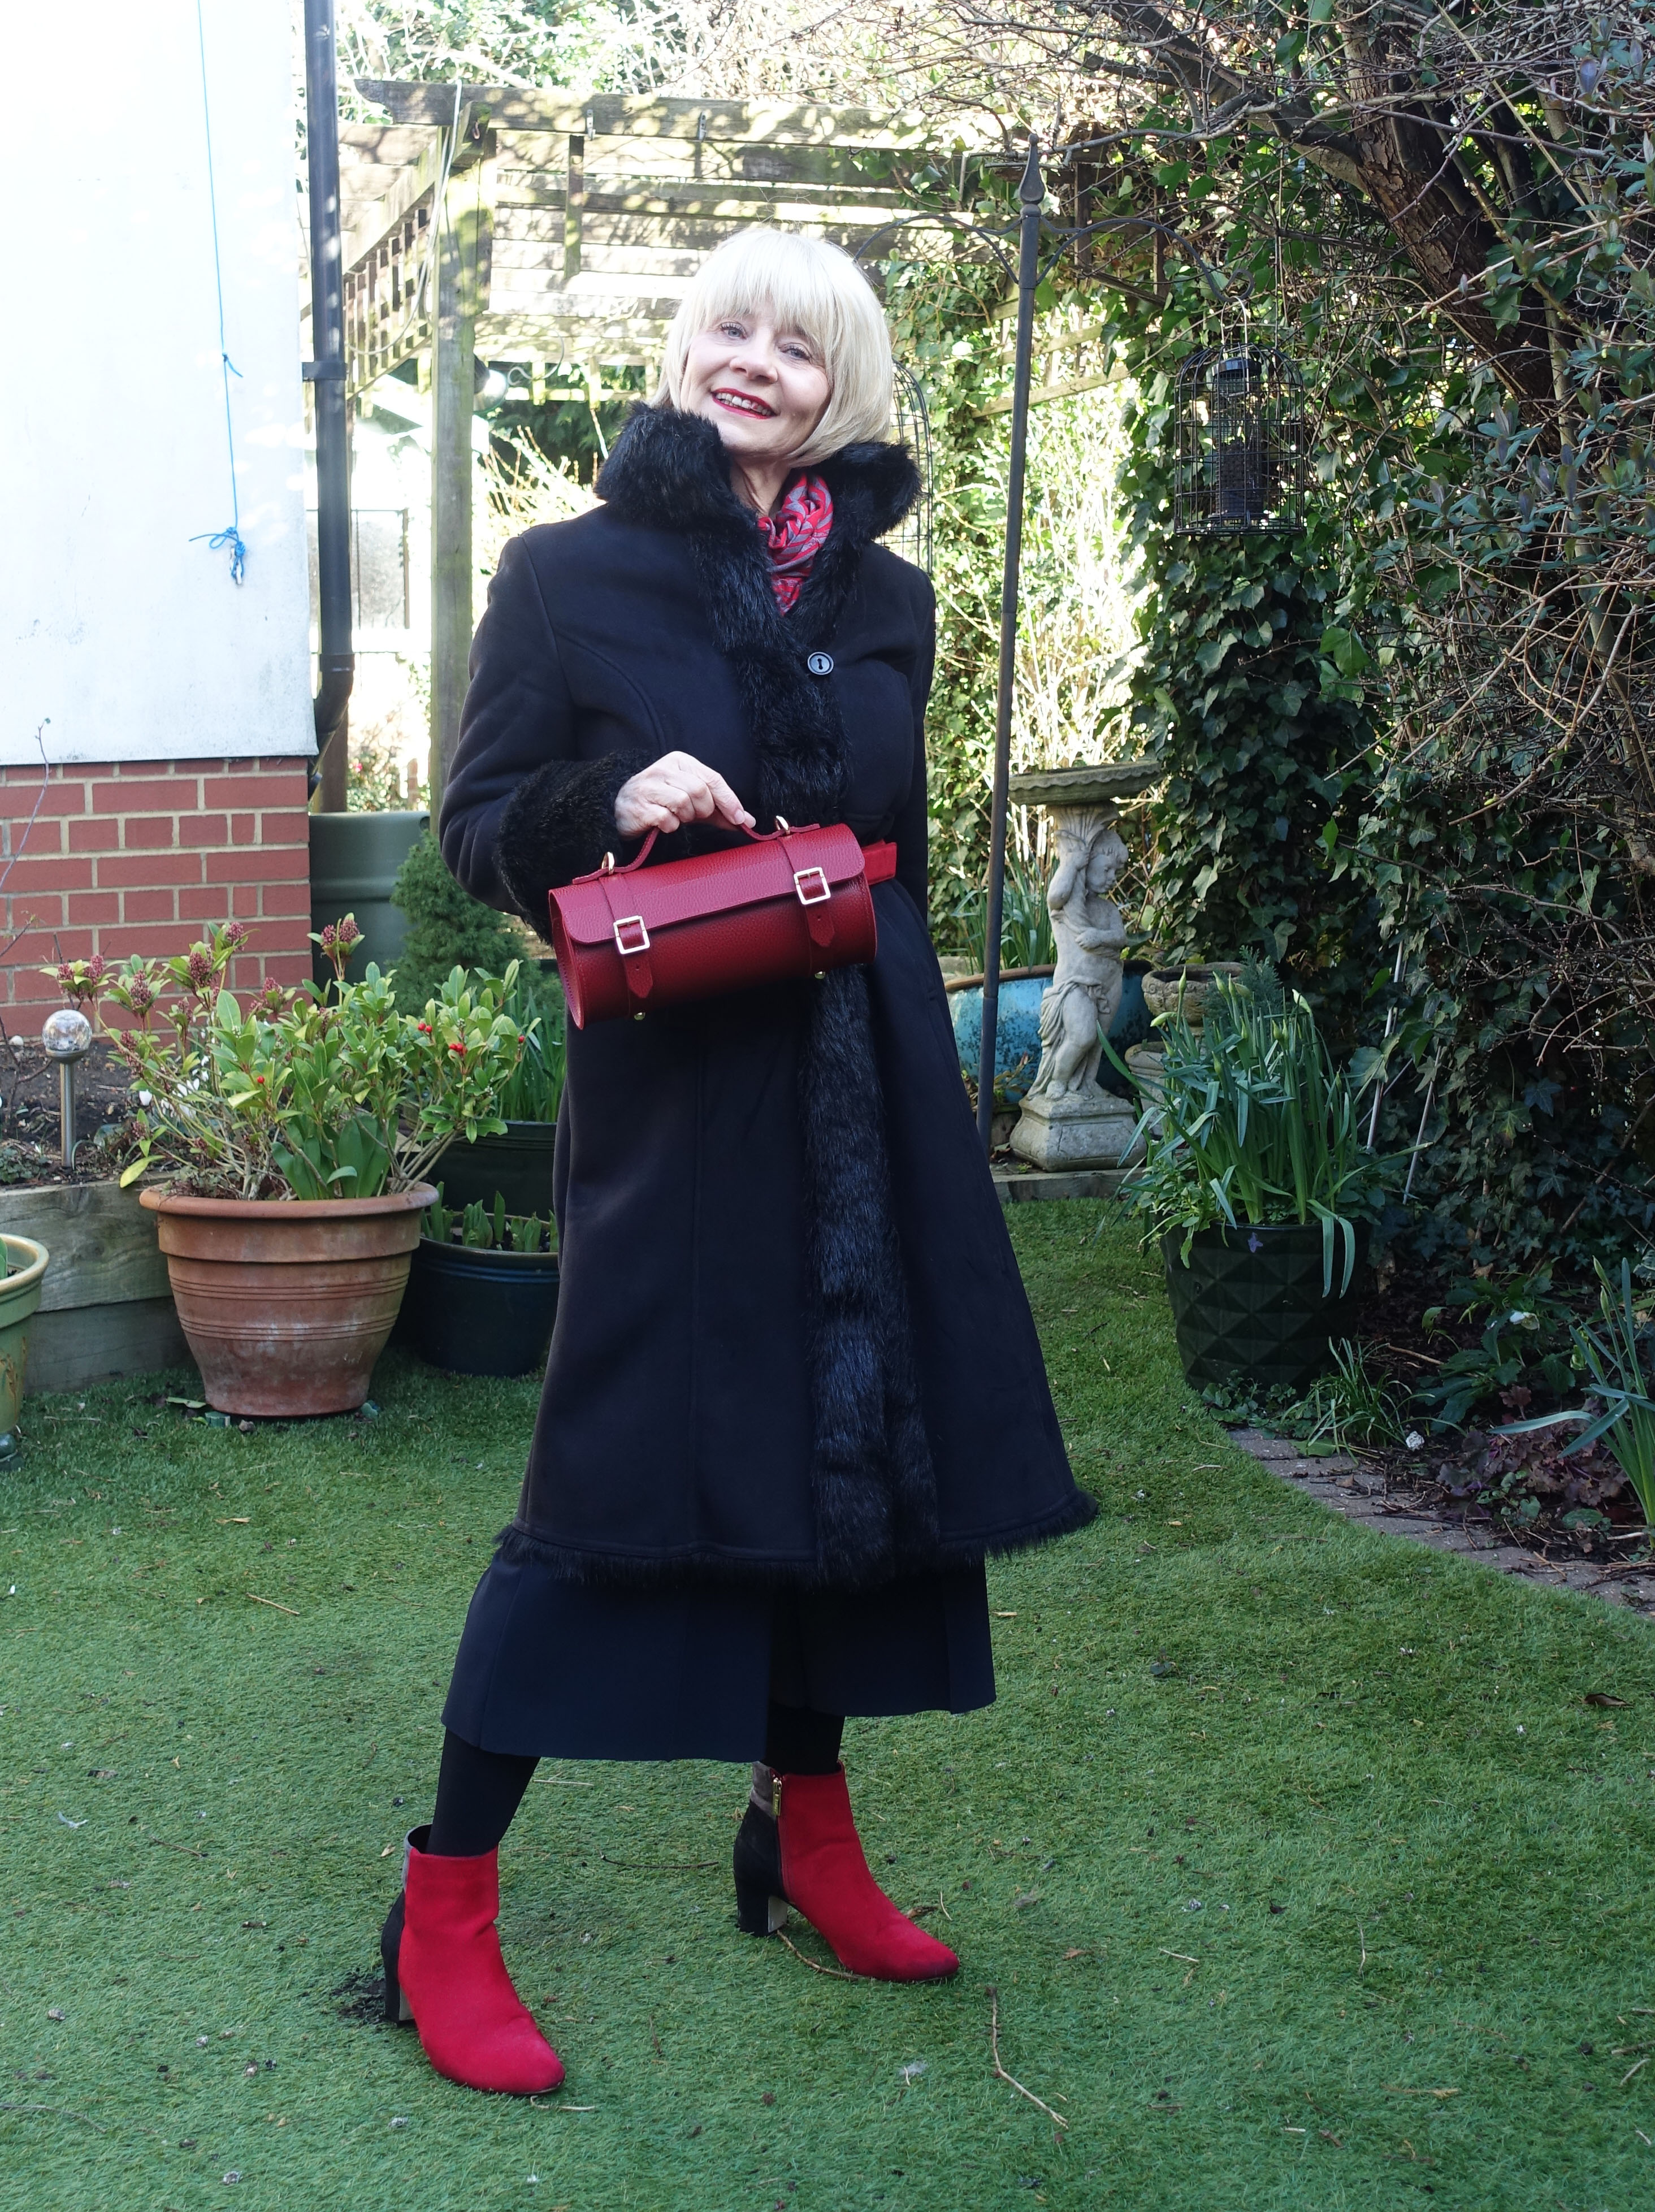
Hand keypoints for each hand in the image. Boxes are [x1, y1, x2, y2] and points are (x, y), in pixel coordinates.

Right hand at [614, 752, 755, 838]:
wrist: (624, 811)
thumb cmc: (663, 805)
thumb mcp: (693, 804)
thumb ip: (720, 811)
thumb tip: (748, 823)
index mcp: (680, 761)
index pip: (713, 779)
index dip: (730, 800)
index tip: (741, 819)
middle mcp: (664, 768)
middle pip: (700, 791)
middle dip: (703, 810)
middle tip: (695, 817)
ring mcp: (649, 786)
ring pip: (683, 803)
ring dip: (685, 818)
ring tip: (676, 817)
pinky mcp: (639, 805)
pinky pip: (666, 819)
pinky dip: (670, 826)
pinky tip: (662, 824)